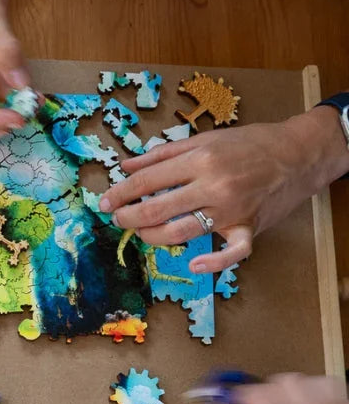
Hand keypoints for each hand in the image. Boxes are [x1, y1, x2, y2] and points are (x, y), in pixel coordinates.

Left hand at [99, 108, 348, 274]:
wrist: (299, 153)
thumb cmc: (249, 144)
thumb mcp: (204, 139)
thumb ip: (162, 154)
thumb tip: (126, 165)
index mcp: (200, 159)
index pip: (147, 181)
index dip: (120, 194)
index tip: (104, 203)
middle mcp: (213, 185)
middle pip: (156, 209)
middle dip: (129, 217)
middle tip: (118, 219)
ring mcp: (230, 209)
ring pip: (179, 232)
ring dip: (152, 237)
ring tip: (141, 232)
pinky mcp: (248, 227)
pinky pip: (231, 253)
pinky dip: (212, 263)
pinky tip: (193, 264)